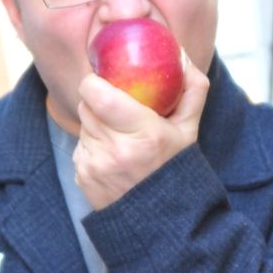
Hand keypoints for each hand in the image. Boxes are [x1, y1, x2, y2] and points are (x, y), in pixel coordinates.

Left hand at [73, 55, 209, 209]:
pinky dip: (93, 148)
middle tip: (116, 110)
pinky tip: (113, 159)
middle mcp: (117, 150)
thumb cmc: (175, 167)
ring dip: (96, 126)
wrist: (161, 219)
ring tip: (120, 139)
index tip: (104, 82)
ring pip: (83, 126)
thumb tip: (181, 53)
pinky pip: (80, 149)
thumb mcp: (189, 129)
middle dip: (98, 103)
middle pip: (86, 106)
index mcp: (143, 133)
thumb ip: (191, 88)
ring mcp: (97, 165)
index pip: (95, 93)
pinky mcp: (83, 177)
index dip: (94, 82)